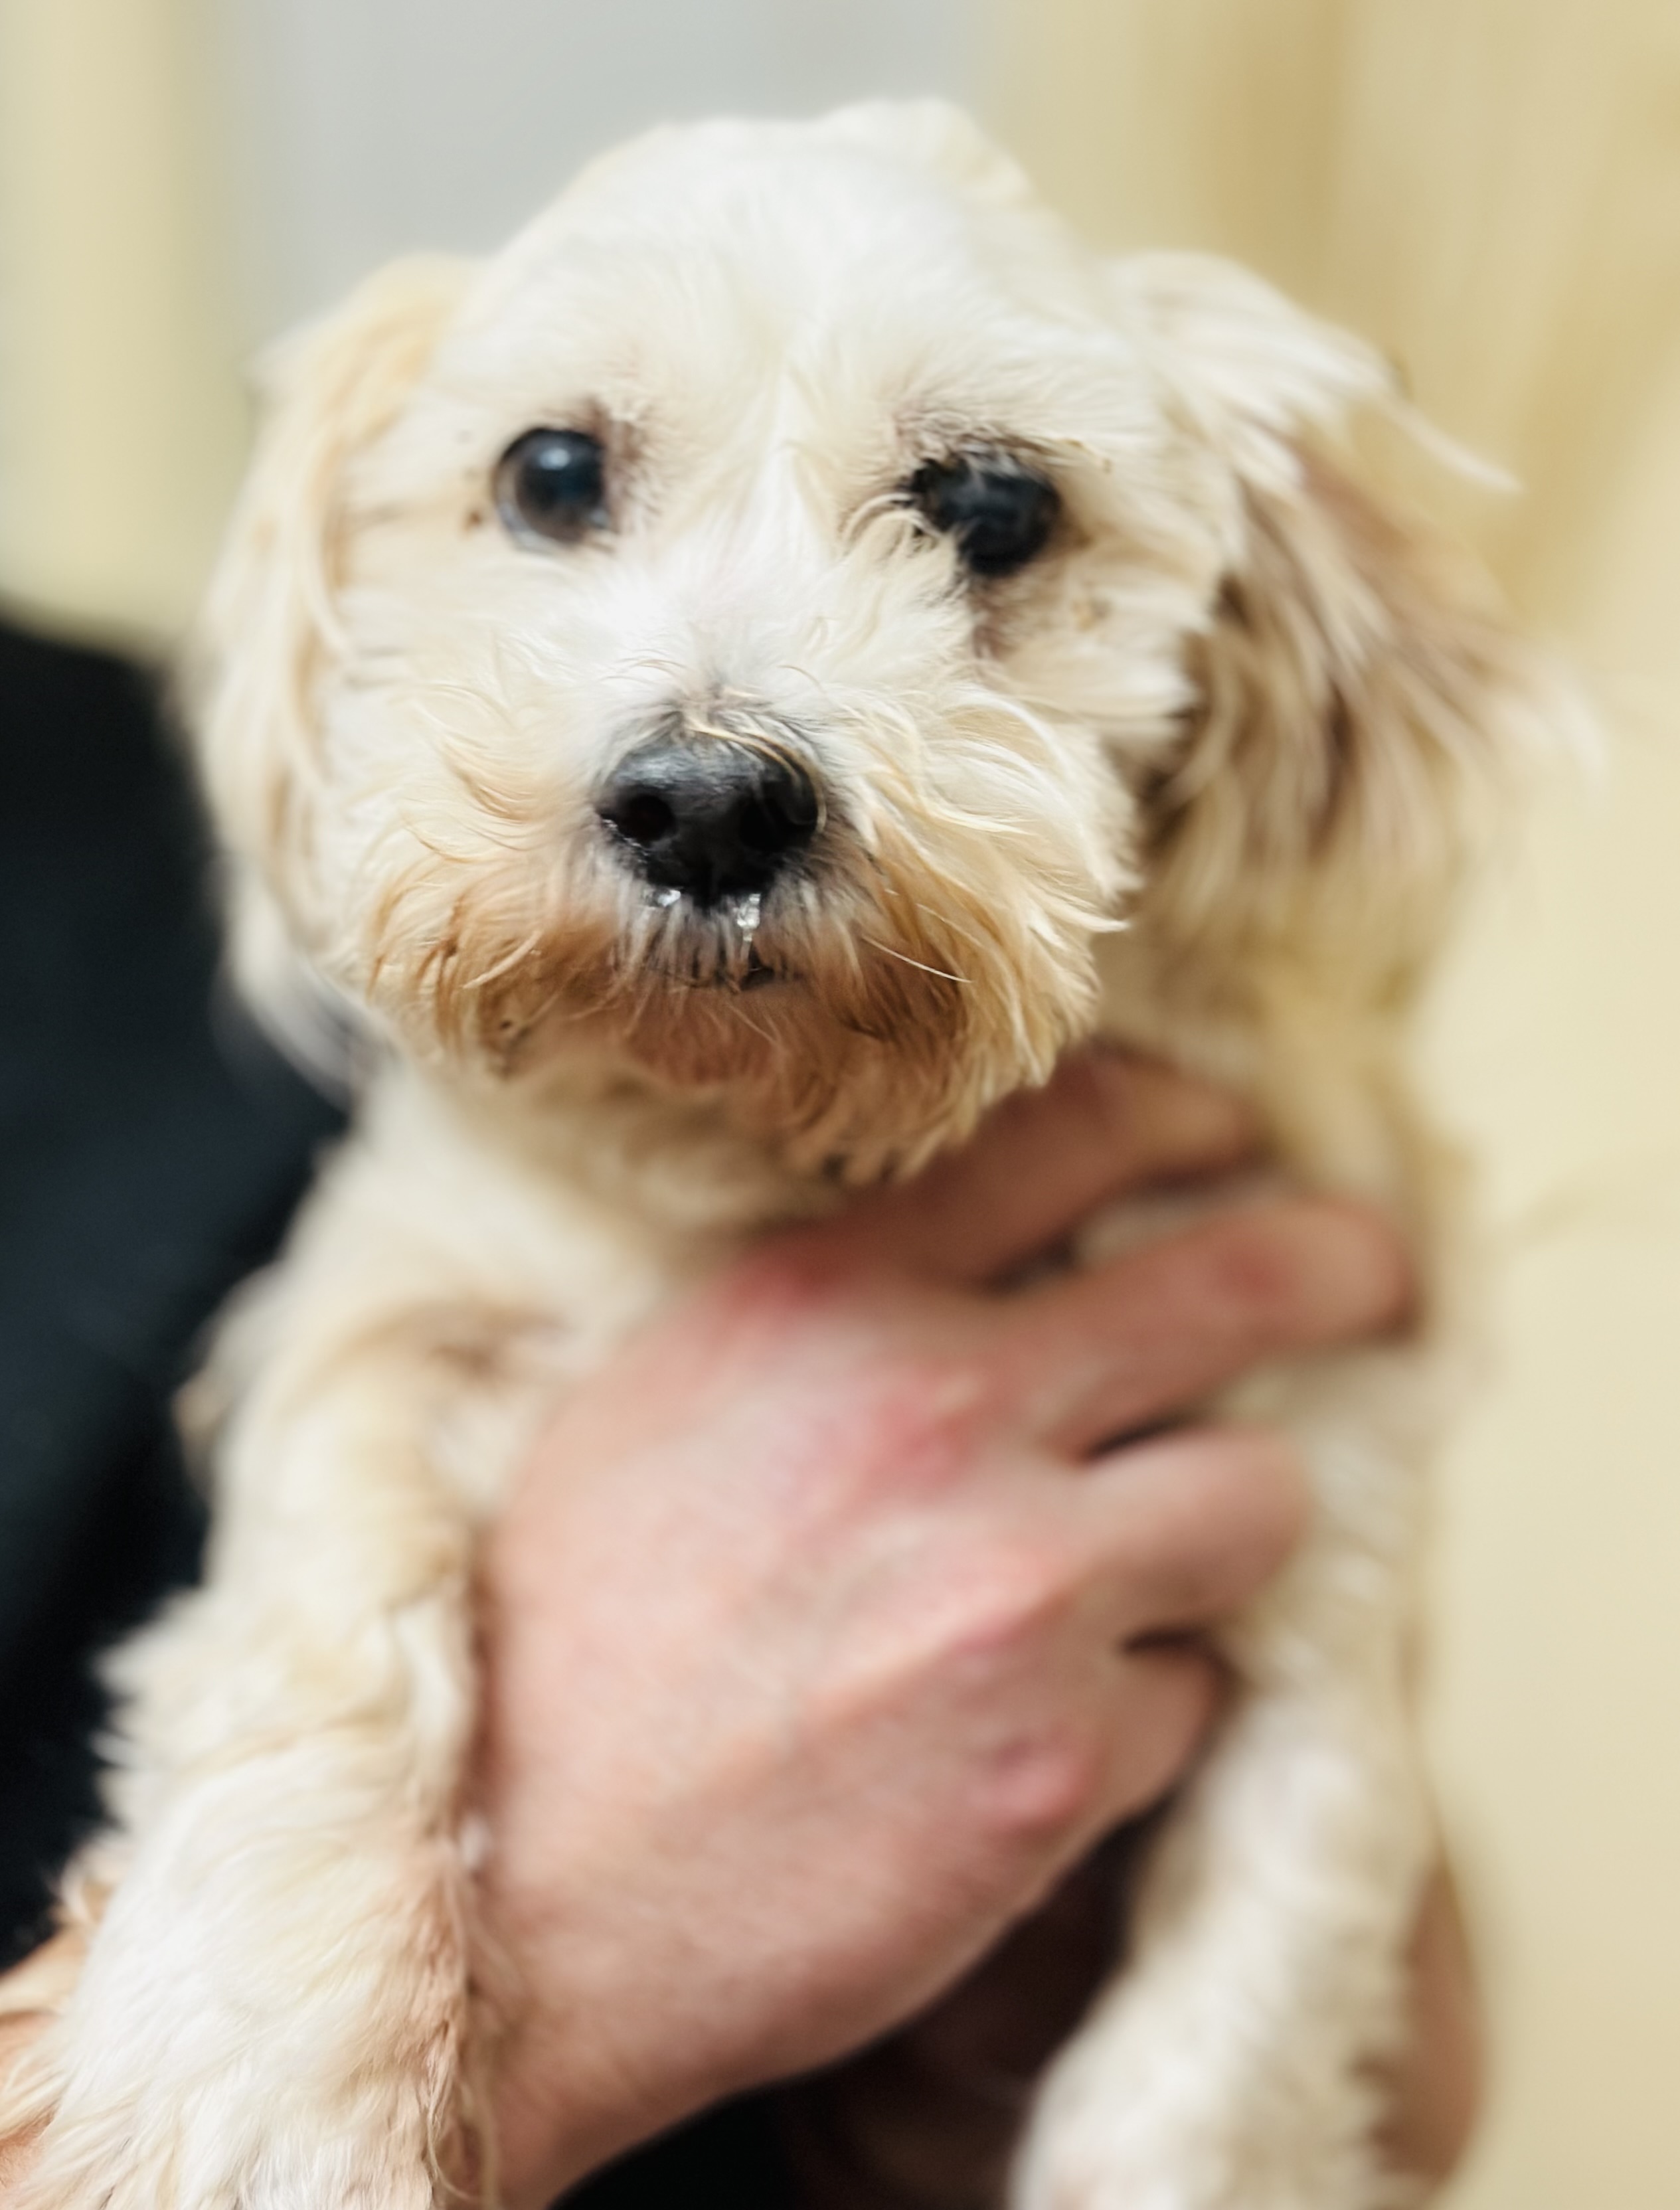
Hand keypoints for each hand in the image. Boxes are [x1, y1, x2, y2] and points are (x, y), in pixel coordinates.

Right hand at [475, 1054, 1411, 2204]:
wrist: (511, 1890)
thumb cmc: (565, 1639)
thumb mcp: (669, 1395)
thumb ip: (839, 1313)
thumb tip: (1008, 1274)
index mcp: (824, 1300)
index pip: (1069, 1133)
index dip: (1183, 1117)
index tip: (1231, 1136)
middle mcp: (937, 1410)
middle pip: (1241, 1283)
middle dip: (1336, 1267)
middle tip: (1370, 1277)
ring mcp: (1017, 1587)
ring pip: (1264, 1496)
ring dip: (1224, 1530)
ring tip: (1153, 1573)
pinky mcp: (1063, 1763)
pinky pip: (1194, 1695)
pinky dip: (1143, 1711)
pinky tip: (1032, 1739)